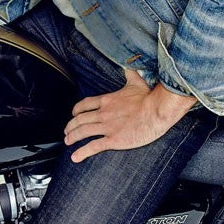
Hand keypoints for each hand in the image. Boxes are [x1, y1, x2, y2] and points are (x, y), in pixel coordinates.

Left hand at [64, 69, 196, 162]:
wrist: (156, 111)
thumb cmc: (148, 97)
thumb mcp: (136, 81)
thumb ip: (130, 74)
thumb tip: (129, 66)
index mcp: (107, 100)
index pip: (85, 104)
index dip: (76, 110)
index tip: (73, 114)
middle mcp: (103, 113)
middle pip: (80, 119)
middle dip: (71, 126)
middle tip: (66, 131)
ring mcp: (107, 127)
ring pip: (83, 132)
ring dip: (72, 137)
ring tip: (67, 141)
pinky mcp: (114, 140)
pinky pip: (93, 146)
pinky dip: (82, 152)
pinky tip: (75, 157)